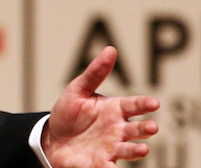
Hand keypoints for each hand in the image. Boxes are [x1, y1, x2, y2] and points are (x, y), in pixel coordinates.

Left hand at [43, 46, 159, 167]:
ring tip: (143, 149)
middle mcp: (117, 130)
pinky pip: (109, 167)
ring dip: (136, 150)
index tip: (154, 103)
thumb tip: (111, 49)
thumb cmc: (69, 113)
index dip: (144, 104)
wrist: (52, 138)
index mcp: (114, 110)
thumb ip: (95, 73)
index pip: (133, 105)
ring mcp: (110, 147)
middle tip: (151, 127)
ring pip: (129, 150)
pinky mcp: (100, 163)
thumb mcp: (78, 90)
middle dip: (145, 129)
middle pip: (136, 129)